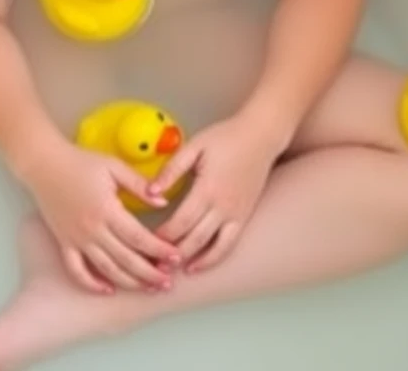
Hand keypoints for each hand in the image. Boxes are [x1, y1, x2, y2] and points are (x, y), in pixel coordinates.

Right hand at [22, 138, 180, 293]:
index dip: (160, 250)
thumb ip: (139, 184)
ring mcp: (77, 239)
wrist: (44, 164)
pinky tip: (108, 290)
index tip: (176, 257)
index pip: (139, 237)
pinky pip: (77, 270)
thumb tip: (163, 202)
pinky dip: (92, 284)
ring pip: (106, 269)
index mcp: (107, 209)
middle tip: (168, 283)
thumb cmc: (80, 162)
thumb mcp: (114, 167)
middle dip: (150, 274)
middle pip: (126, 259)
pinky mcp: (64, 243)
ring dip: (129, 282)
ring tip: (148, 289)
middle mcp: (92, 229)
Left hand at [146, 115, 279, 271]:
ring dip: (191, 261)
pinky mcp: (244, 217)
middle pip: (194, 239)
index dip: (163, 235)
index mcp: (208, 188)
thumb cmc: (226, 137)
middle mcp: (223, 206)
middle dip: (172, 253)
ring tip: (171, 271)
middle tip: (153, 263)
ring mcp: (236, 214)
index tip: (146, 241)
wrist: (260, 136)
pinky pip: (229, 244)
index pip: (181, 221)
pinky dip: (213, 259)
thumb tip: (150, 192)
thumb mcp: (195, 146)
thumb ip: (171, 169)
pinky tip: (197, 265)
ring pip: (212, 247)